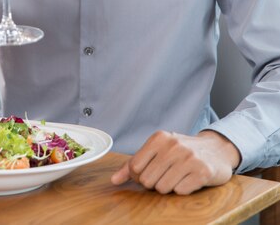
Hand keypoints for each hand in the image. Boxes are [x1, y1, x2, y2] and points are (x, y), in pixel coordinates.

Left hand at [111, 130, 240, 194]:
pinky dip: (183, 189)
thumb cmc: (182, 152)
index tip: (151, 172)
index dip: (139, 176)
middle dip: (155, 183)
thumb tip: (114, 180)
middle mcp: (173, 145)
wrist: (217, 150)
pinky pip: (180, 191)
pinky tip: (189, 179)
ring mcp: (189, 157)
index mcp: (159, 138)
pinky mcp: (202, 171)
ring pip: (162, 188)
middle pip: (147, 180)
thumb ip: (134, 165)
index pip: (135, 167)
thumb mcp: (158, 151)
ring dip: (169, 187)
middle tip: (167, 174)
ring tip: (178, 176)